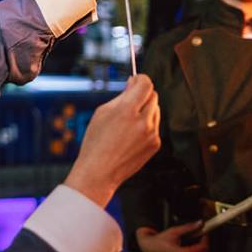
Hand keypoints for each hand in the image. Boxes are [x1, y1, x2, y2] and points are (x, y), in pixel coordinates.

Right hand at [64, 74, 160, 207]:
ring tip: (127, 122)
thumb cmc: (96, 142)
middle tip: (129, 100)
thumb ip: (121, 96)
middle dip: (142, 95)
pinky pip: (155, 126)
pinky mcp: (155, 144)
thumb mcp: (102, 113)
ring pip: (155, 110)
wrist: (99, 172)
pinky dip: (146, 126)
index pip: (145, 84)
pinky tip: (131, 136)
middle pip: (153, 95)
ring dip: (145, 110)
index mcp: (127, 110)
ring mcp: (152, 133)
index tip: (135, 81)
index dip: (140, 79)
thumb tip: (133, 84)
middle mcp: (143, 121)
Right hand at [136, 222, 208, 251]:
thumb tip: (198, 224)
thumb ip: (188, 228)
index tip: (205, 232)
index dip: (206, 239)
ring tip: (193, 240)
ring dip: (199, 247)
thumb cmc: (159, 241)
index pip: (202, 248)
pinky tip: (189, 246)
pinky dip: (195, 251)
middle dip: (202, 242)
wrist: (151, 249)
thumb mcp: (174, 231)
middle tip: (199, 234)